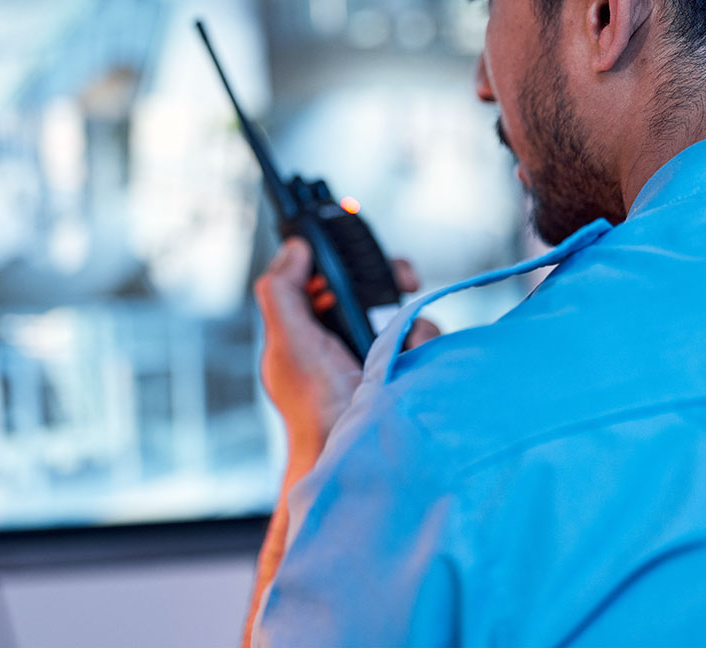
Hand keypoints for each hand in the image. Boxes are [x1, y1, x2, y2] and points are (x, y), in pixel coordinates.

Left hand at [253, 238, 437, 457]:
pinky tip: (412, 358)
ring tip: (403, 341)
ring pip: (400, 312)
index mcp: (305, 332)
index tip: (351, 260)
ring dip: (407, 320)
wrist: (357, 455)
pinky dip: (422, 343)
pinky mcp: (402, 369)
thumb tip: (294, 250)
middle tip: (404, 280)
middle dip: (385, 283)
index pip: (321, 281)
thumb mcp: (289, 342)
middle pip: (366, 290)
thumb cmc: (315, 406)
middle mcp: (339, 341)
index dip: (336, 265)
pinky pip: (421, 341)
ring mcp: (373, 356)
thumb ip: (282, 291)